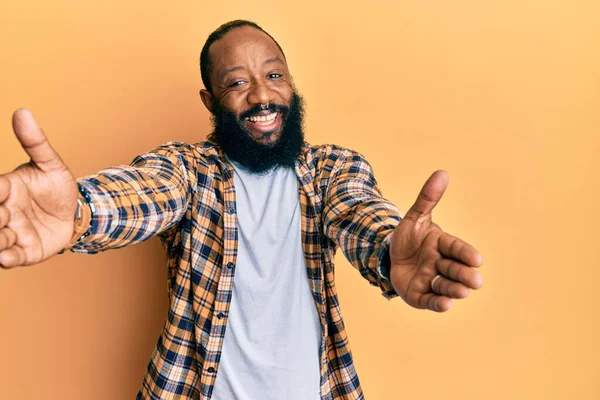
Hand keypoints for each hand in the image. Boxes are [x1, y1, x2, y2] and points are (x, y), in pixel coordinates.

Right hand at [0, 109, 77, 267]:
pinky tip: (5, 256)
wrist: (77, 214)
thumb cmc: (58, 188)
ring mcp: (12, 233)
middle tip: (3, 215)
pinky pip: (10, 258)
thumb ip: (36, 143)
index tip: (0, 194)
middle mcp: (3, 212)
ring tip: (4, 235)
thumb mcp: (52, 165)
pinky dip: (6, 258)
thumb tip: (22, 112)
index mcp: (4, 189)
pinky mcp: (24, 252)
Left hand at [389, 170, 482, 311]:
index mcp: (443, 245)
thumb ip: (427, 198)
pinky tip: (445, 304)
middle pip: (455, 270)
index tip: (477, 259)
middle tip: (474, 281)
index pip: (456, 248)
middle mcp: (441, 265)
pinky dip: (438, 303)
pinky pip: (430, 301)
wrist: (388, 257)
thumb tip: (442, 172)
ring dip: (454, 289)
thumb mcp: (414, 218)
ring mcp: (432, 281)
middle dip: (464, 275)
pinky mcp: (421, 296)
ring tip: (461, 292)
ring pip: (446, 286)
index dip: (465, 254)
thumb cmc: (407, 238)